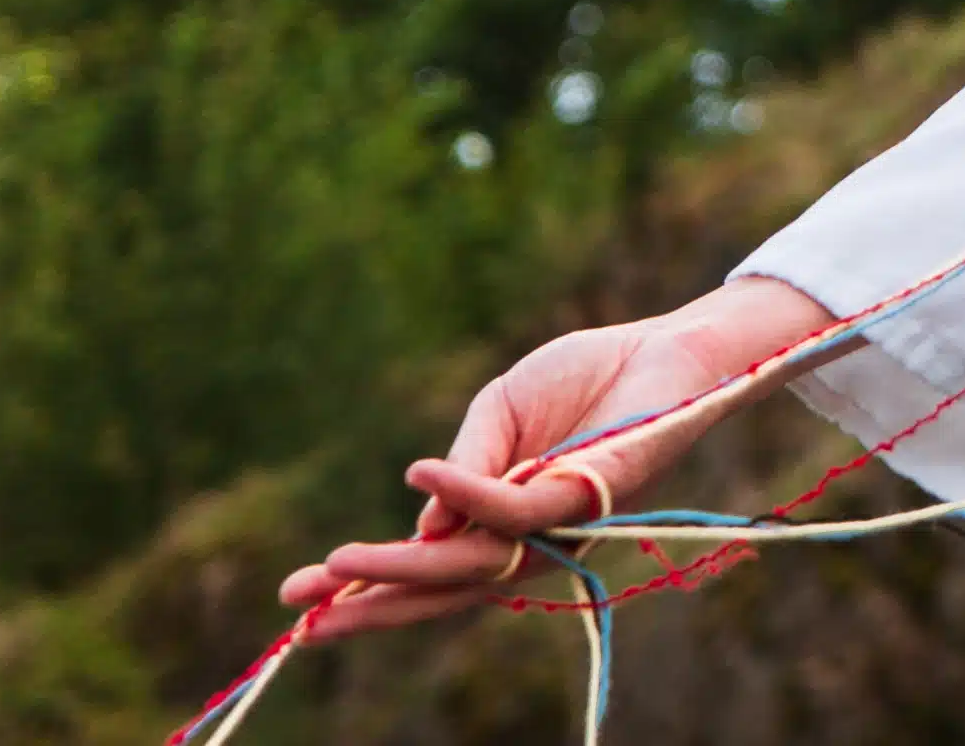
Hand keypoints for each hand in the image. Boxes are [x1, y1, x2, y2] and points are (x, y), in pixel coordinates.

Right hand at [276, 273, 832, 641]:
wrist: (667, 347)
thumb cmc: (587, 380)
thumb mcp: (500, 414)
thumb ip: (464, 466)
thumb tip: (421, 526)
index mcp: (506, 525)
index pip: (432, 570)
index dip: (367, 591)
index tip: (297, 603)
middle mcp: (533, 541)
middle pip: (445, 588)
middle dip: (370, 605)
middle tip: (299, 618)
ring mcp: (563, 525)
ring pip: (475, 562)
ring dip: (404, 565)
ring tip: (337, 565)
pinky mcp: (594, 495)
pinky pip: (521, 507)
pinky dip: (468, 494)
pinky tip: (421, 477)